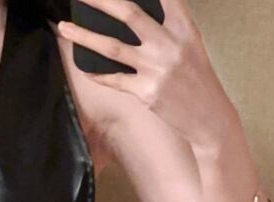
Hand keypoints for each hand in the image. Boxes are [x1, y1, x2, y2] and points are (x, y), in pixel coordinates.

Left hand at [57, 0, 238, 150]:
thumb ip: (168, 26)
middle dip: (101, 1)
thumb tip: (133, 16)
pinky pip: (113, 79)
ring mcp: (156, 69)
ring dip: (84, 36)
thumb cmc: (196, 81)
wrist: (209, 118)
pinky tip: (83, 68)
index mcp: (183, 27)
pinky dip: (96, 73)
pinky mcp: (146, 92)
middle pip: (129, 13)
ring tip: (64, 28)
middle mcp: (169, 44)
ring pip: (112, 47)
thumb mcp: (190, 45)